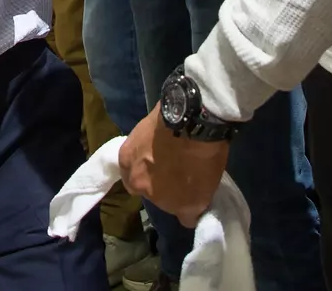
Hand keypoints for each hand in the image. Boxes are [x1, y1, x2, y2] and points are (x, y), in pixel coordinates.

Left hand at [119, 105, 228, 225]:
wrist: (193, 123)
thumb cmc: (172, 115)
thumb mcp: (148, 129)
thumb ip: (146, 148)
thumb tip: (157, 151)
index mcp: (127, 162)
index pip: (134, 179)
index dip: (150, 175)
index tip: (163, 170)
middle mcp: (140, 184)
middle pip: (152, 194)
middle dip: (165, 187)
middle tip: (181, 173)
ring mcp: (163, 199)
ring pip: (172, 205)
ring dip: (182, 196)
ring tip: (197, 180)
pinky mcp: (186, 206)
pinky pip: (189, 217)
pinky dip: (196, 210)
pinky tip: (204, 199)